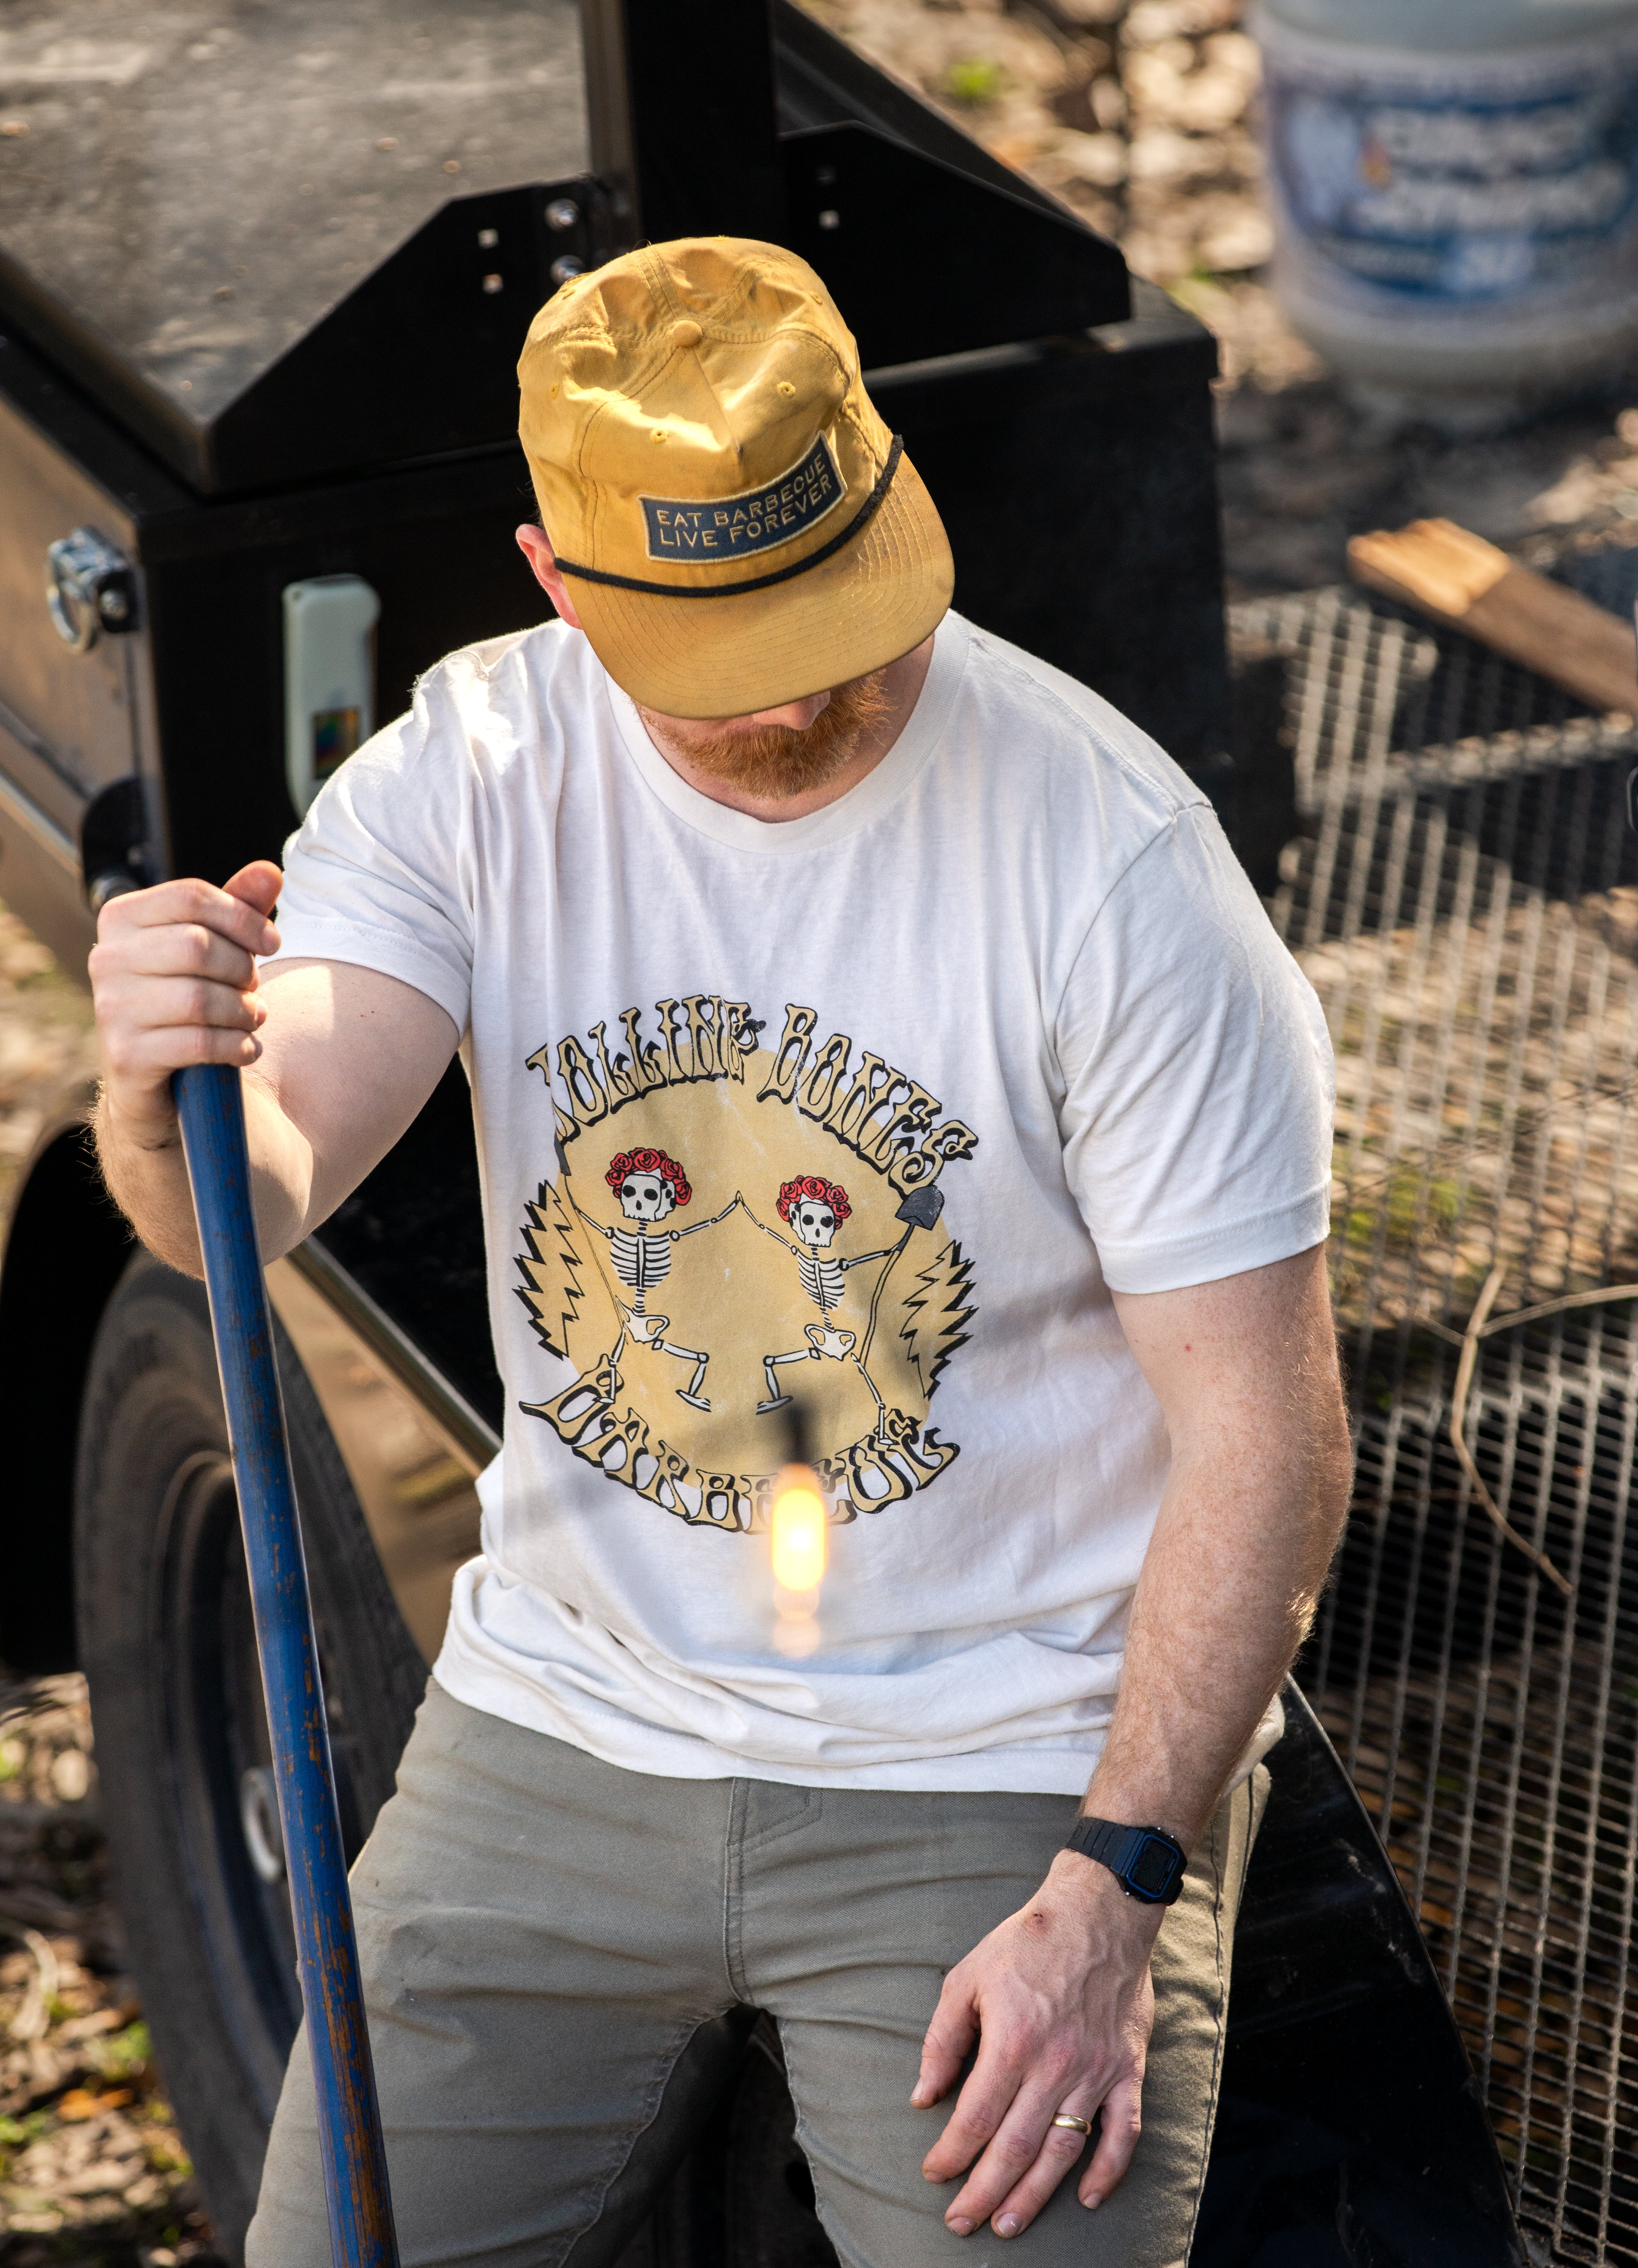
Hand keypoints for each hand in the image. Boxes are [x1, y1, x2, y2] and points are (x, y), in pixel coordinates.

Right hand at [90, 861, 282, 1143]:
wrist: (152, 1076)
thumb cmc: (185, 1000)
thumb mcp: (211, 949)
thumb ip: (238, 909)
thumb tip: (271, 871)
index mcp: (121, 919)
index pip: (190, 896)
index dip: (243, 917)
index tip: (271, 942)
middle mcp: (107, 958)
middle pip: (197, 945)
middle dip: (242, 970)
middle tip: (253, 989)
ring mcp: (111, 1008)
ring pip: (199, 998)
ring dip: (243, 1012)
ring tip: (253, 1018)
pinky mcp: (126, 1055)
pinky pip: (198, 1043)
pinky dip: (236, 1047)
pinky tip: (246, 1048)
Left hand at [914, 1852, 1160, 2239]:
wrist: (1099, 1912)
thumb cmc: (1027, 1943)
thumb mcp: (968, 1977)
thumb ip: (942, 2039)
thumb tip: (923, 2096)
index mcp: (1012, 2039)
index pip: (975, 2117)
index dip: (952, 2154)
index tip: (934, 2174)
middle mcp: (1055, 2062)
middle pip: (1015, 2146)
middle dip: (983, 2191)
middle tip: (961, 2223)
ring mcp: (1096, 2069)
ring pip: (1063, 2149)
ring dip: (1035, 2195)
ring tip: (1008, 2224)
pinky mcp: (1128, 2068)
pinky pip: (1124, 2131)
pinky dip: (1109, 2169)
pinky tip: (1089, 2197)